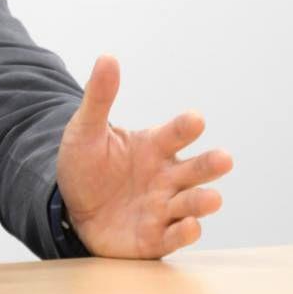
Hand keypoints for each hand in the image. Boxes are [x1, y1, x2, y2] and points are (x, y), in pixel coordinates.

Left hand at [57, 55, 233, 257]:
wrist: (68, 206)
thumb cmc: (85, 165)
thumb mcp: (86, 129)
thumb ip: (100, 97)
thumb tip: (107, 57)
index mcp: (153, 146)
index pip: (175, 133)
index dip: (185, 127)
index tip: (195, 119)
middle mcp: (165, 176)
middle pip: (195, 170)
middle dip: (210, 165)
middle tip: (223, 159)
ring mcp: (162, 208)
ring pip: (191, 204)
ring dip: (202, 201)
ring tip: (211, 197)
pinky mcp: (153, 237)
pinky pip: (172, 237)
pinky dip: (183, 233)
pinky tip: (191, 226)